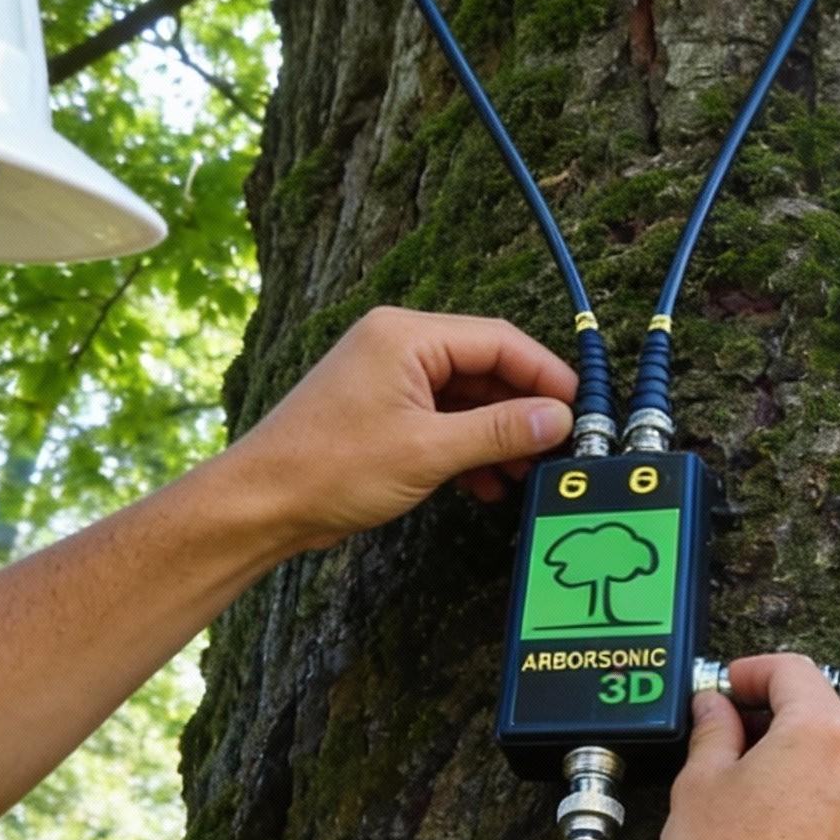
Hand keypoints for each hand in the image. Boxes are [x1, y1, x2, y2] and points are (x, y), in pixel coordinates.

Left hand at [225, 307, 576, 549]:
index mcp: (406, 336)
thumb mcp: (427, 451)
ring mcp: (387, 378)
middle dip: (523, 408)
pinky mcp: (381, 412)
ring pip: (465, 396)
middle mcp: (397, 345)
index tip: (578, 408)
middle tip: (559, 447)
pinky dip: (467, 447)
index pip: (497, 340)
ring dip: (497, 434)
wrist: (261, 503)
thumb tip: (555, 418)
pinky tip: (486, 484)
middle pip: (484, 366)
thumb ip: (497, 431)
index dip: (544, 374)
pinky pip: (440, 418)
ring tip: (526, 473)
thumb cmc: (329, 468)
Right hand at [660, 654, 839, 839]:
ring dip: (822, 754)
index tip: (731, 687)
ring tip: (772, 784)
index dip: (754, 672)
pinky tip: (798, 824)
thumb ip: (713, 732)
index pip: (793, 671)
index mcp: (823, 731)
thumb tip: (716, 710)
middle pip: (835, 709)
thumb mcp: (700, 786)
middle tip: (745, 735)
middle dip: (791, 714)